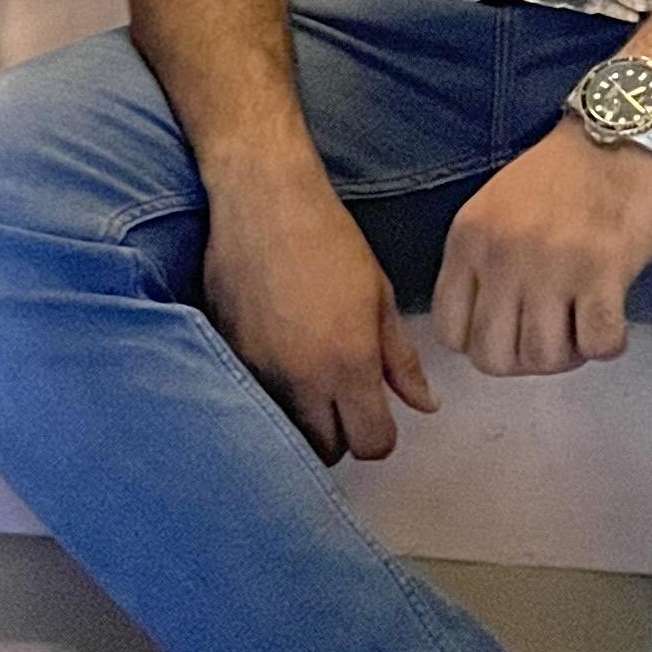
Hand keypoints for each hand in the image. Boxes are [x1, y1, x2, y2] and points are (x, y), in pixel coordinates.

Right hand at [202, 167, 437, 464]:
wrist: (263, 200)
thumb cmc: (327, 238)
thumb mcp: (379, 296)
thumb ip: (401, 360)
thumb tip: (425, 405)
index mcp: (350, 363)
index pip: (371, 444)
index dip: (379, 436)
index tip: (376, 415)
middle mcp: (302, 378)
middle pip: (325, 451)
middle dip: (340, 436)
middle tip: (342, 402)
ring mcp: (259, 371)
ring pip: (285, 433)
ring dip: (301, 421)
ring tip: (309, 384)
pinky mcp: (227, 356)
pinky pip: (251, 400)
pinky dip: (266, 396)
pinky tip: (276, 361)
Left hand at [433, 120, 651, 376]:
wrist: (628, 128)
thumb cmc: (566, 171)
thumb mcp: (498, 206)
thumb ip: (485, 263)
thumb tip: (492, 331)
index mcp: (468, 239)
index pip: (450, 333)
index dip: (483, 344)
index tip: (512, 331)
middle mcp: (502, 256)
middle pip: (494, 358)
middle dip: (525, 360)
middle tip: (554, 334)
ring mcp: (552, 265)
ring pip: (544, 359)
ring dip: (569, 354)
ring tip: (585, 324)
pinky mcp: (604, 271)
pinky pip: (597, 345)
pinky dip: (608, 344)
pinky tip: (615, 320)